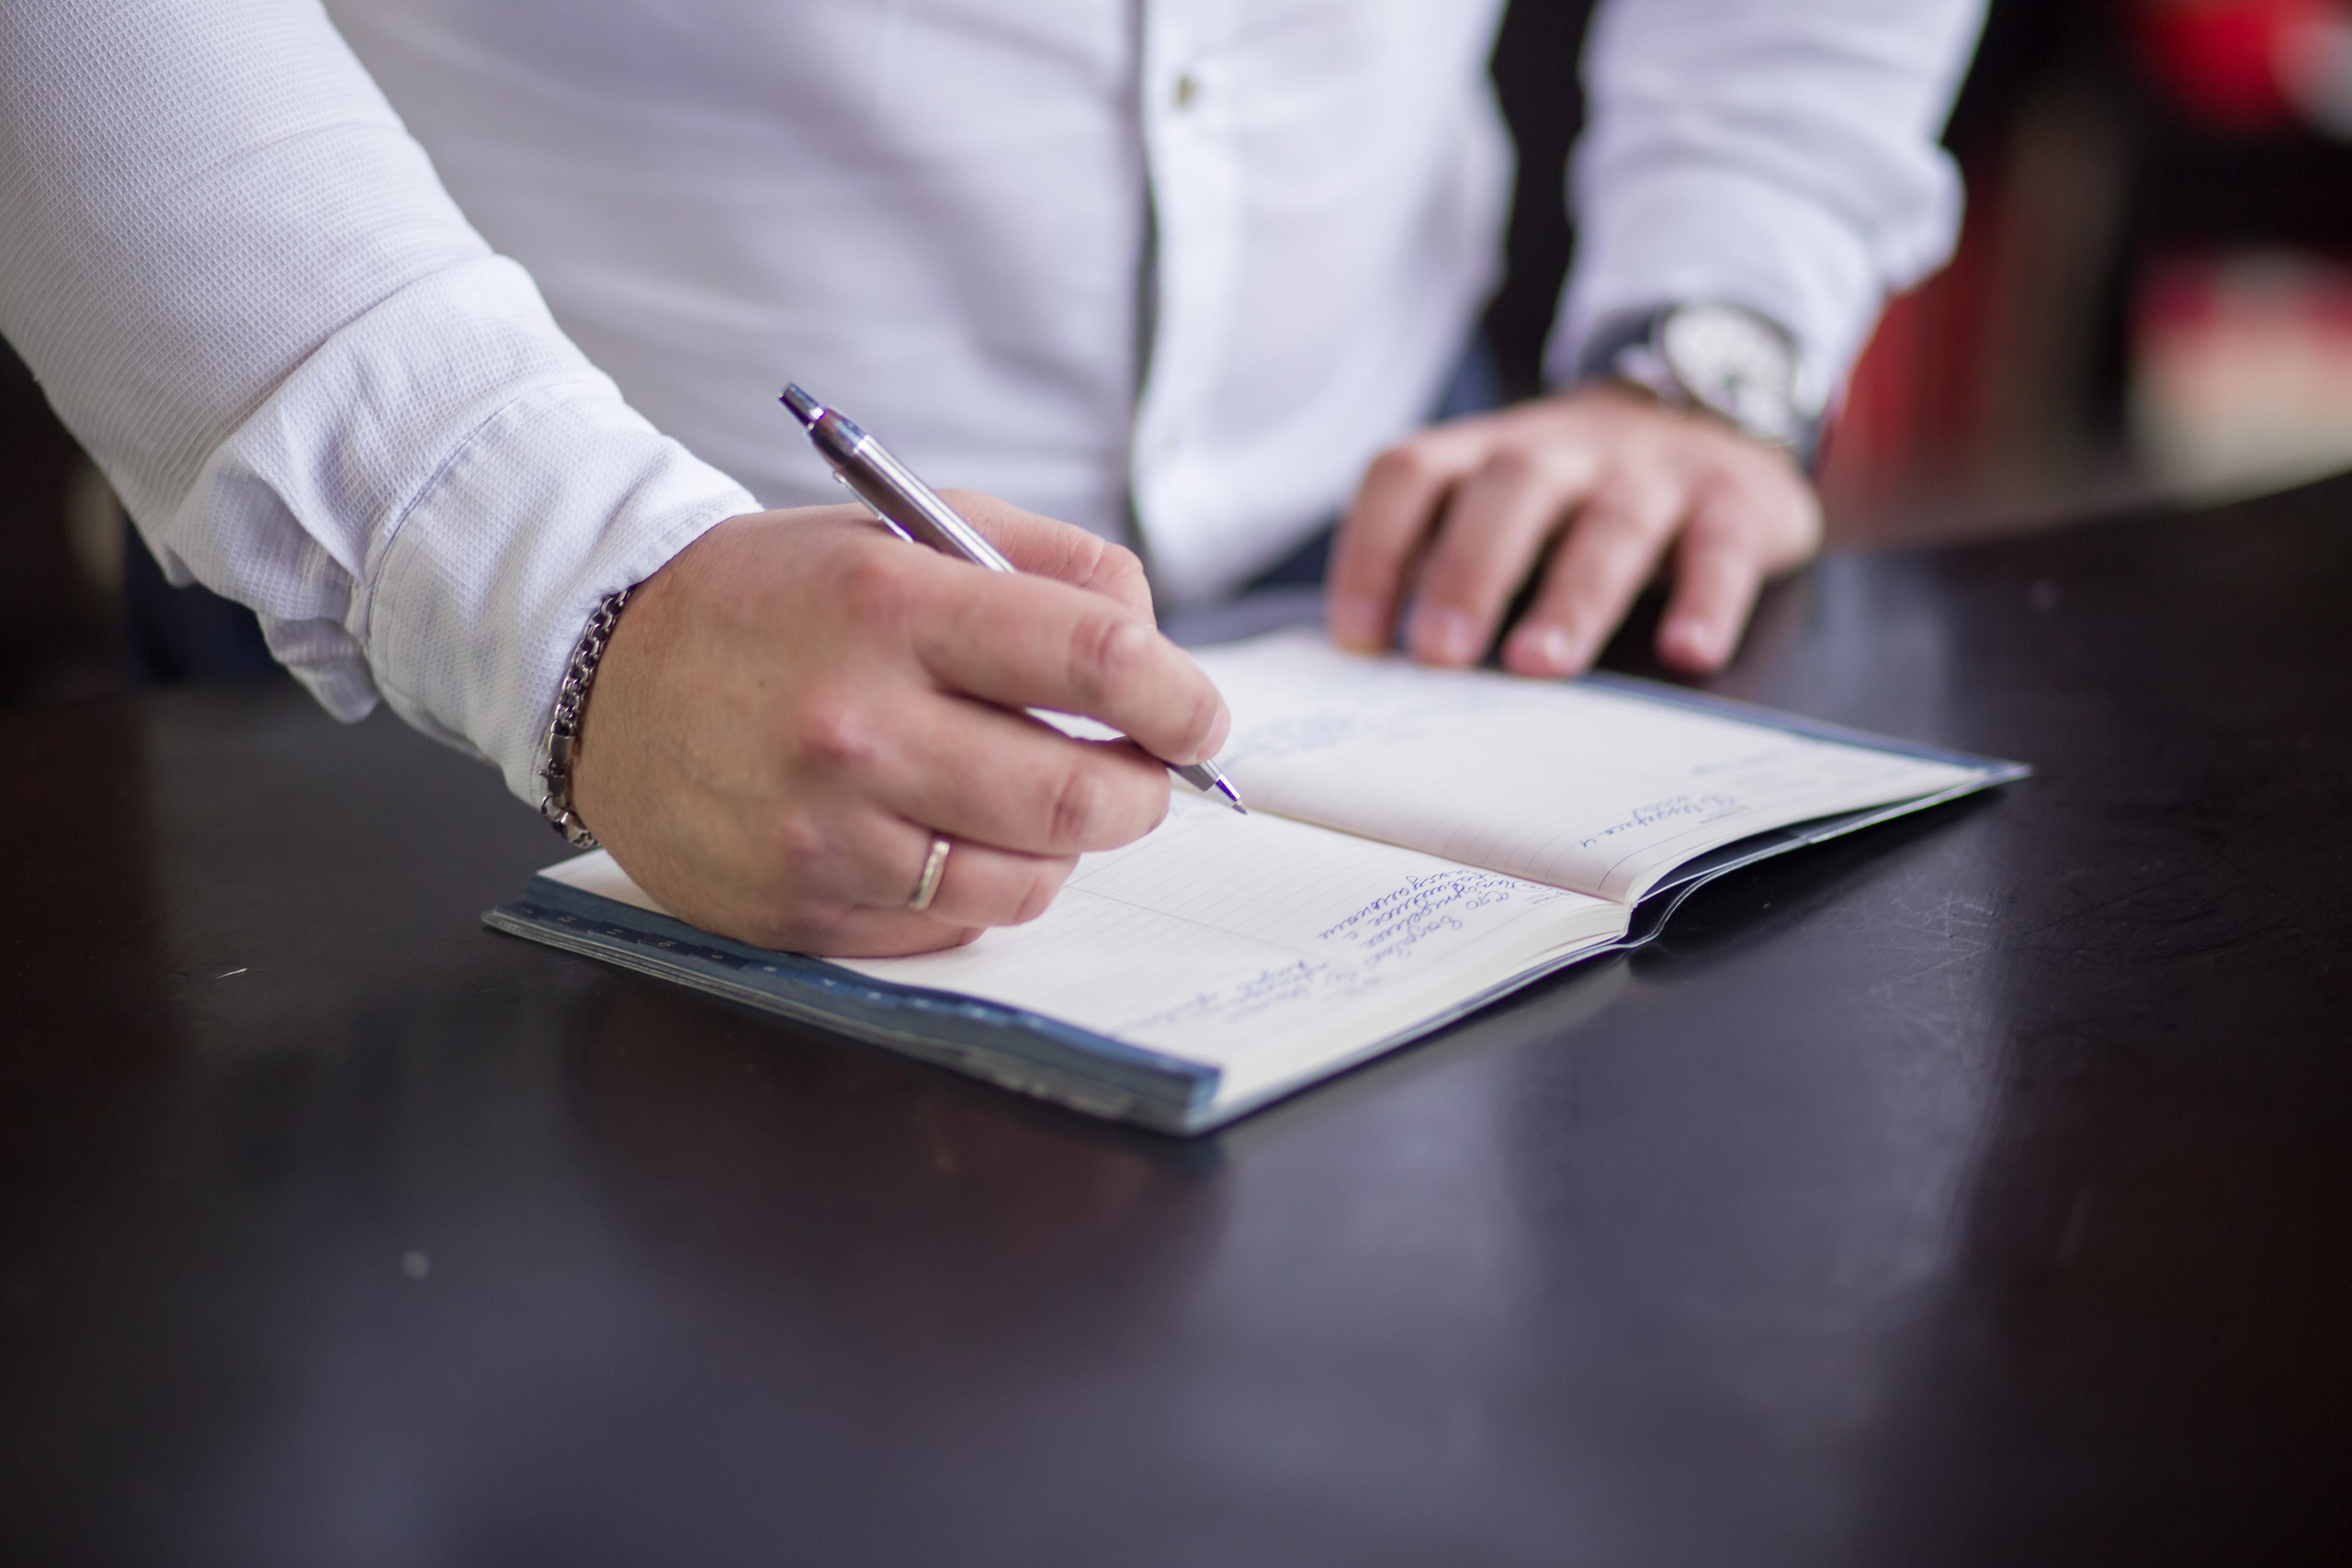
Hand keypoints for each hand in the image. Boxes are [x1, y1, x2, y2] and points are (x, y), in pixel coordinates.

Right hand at [569, 494, 1228, 956]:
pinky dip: (988, 888)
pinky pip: (958, 924)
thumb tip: (1157, 647)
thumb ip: (1050, 566)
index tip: (1199, 717)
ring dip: (1066, 846)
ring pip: (1032, 878)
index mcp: (890, 608)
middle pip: (1081, 794)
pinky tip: (953, 836)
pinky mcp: (805, 911)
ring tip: (1037, 798)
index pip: (1096, 660)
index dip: (1181, 698)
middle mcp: (857, 726)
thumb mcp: (905, 535)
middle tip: (1142, 772)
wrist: (604, 673)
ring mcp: (826, 832)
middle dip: (1143, 789)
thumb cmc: (776, 601)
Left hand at [1325, 383, 1822, 675]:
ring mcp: (1652, 473)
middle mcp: (1563, 450)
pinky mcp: (1734, 503)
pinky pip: (1720, 550)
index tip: (1358, 637)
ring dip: (1571, 598)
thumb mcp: (1500, 504)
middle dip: (1468, 570)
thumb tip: (1375, 659)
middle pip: (1508, 489)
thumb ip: (1441, 560)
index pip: (1411, 474)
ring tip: (1538, 665)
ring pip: (1611, 524)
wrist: (1712, 408)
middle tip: (1439, 655)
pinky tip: (1687, 654)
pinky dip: (1705, 602)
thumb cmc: (1575, 493)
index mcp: (1487, 452)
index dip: (1374, 548)